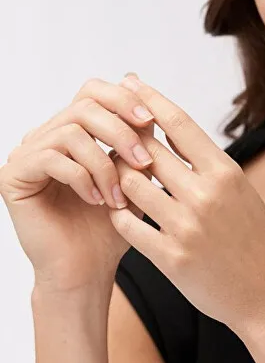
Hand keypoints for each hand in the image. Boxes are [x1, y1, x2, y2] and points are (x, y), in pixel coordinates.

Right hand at [0, 76, 155, 291]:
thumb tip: (151, 109)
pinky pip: (51, 159)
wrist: (88, 270)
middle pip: (84, 106)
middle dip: (121, 132)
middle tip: (144, 162)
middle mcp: (47, 137)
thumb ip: (138, 147)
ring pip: (71, 132)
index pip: (94, 92)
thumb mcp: (135, 182)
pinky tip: (97, 201)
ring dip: (104, 165)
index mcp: (75, 133)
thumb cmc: (111, 230)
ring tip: (118, 198)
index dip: (123, 100)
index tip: (151, 121)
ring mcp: (28, 155)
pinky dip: (82, 178)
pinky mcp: (15, 176)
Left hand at [109, 75, 264, 333]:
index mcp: (227, 174)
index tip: (129, 84)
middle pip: (147, 151)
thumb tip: (175, 138)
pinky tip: (125, 216)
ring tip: (120, 185)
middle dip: (126, 144)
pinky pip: (128, 225)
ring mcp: (187, 227)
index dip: (149, 99)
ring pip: (130, 185)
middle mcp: (206, 195)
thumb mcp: (245, 197)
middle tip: (114, 142)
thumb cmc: (259, 246)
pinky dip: (120, 216)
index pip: (179, 123)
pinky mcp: (171, 259)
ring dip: (120, 182)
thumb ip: (210, 169)